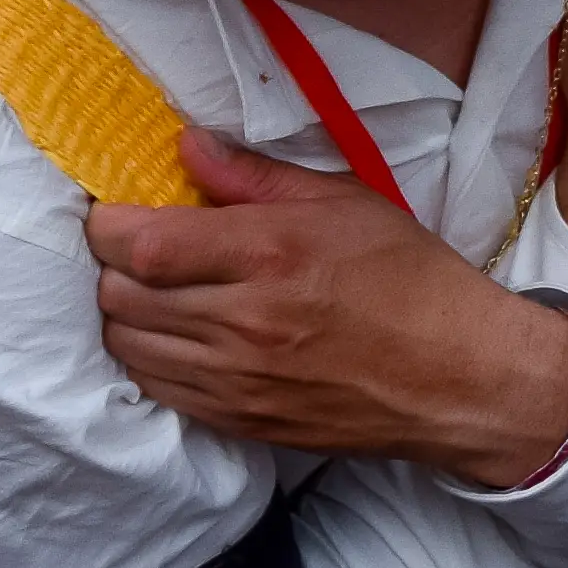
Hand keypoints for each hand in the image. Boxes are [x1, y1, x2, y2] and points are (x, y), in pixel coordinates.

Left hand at [90, 131, 567, 486]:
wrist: (460, 377)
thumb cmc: (409, 278)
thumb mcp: (344, 202)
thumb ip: (254, 176)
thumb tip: (186, 144)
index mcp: (268, 254)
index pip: (140, 244)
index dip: (108, 224)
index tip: (116, 211)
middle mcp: (243, 322)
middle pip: (120, 295)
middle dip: (112, 265)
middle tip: (138, 247)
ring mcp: (239, 381)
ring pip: (128, 346)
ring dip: (126, 312)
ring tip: (153, 290)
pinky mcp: (241, 422)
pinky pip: (158, 389)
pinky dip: (149, 357)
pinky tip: (173, 335)